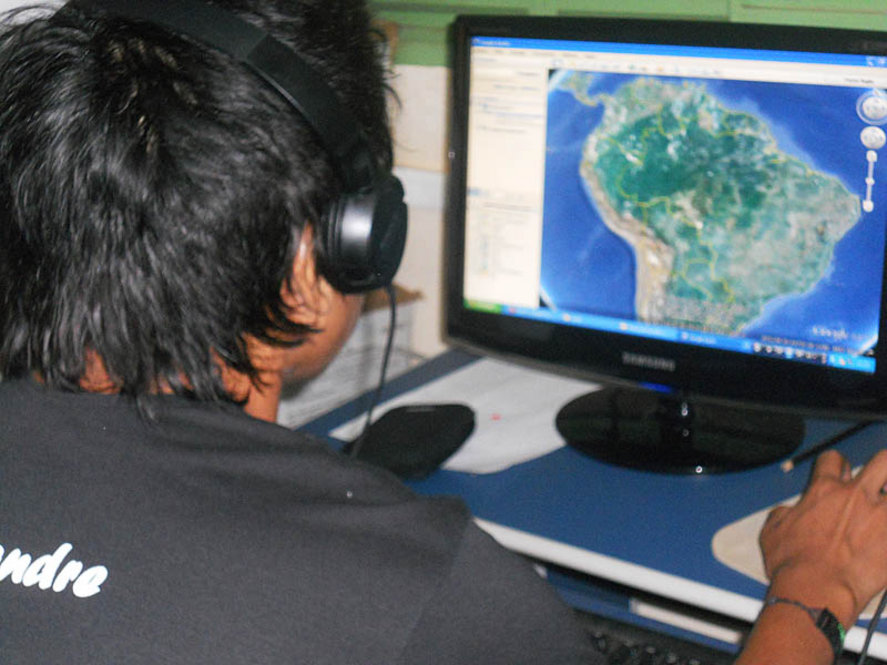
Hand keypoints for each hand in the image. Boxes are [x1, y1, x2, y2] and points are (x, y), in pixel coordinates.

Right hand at [760, 449, 886, 626]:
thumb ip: (784, 513)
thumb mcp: (772, 531)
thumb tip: (788, 513)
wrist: (816, 590)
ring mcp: (881, 517)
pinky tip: (885, 543)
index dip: (836, 464)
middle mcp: (855, 497)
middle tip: (880, 482)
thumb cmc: (793, 564)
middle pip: (883, 461)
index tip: (839, 474)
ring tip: (884, 513)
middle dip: (883, 467)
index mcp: (823, 491)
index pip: (834, 460)